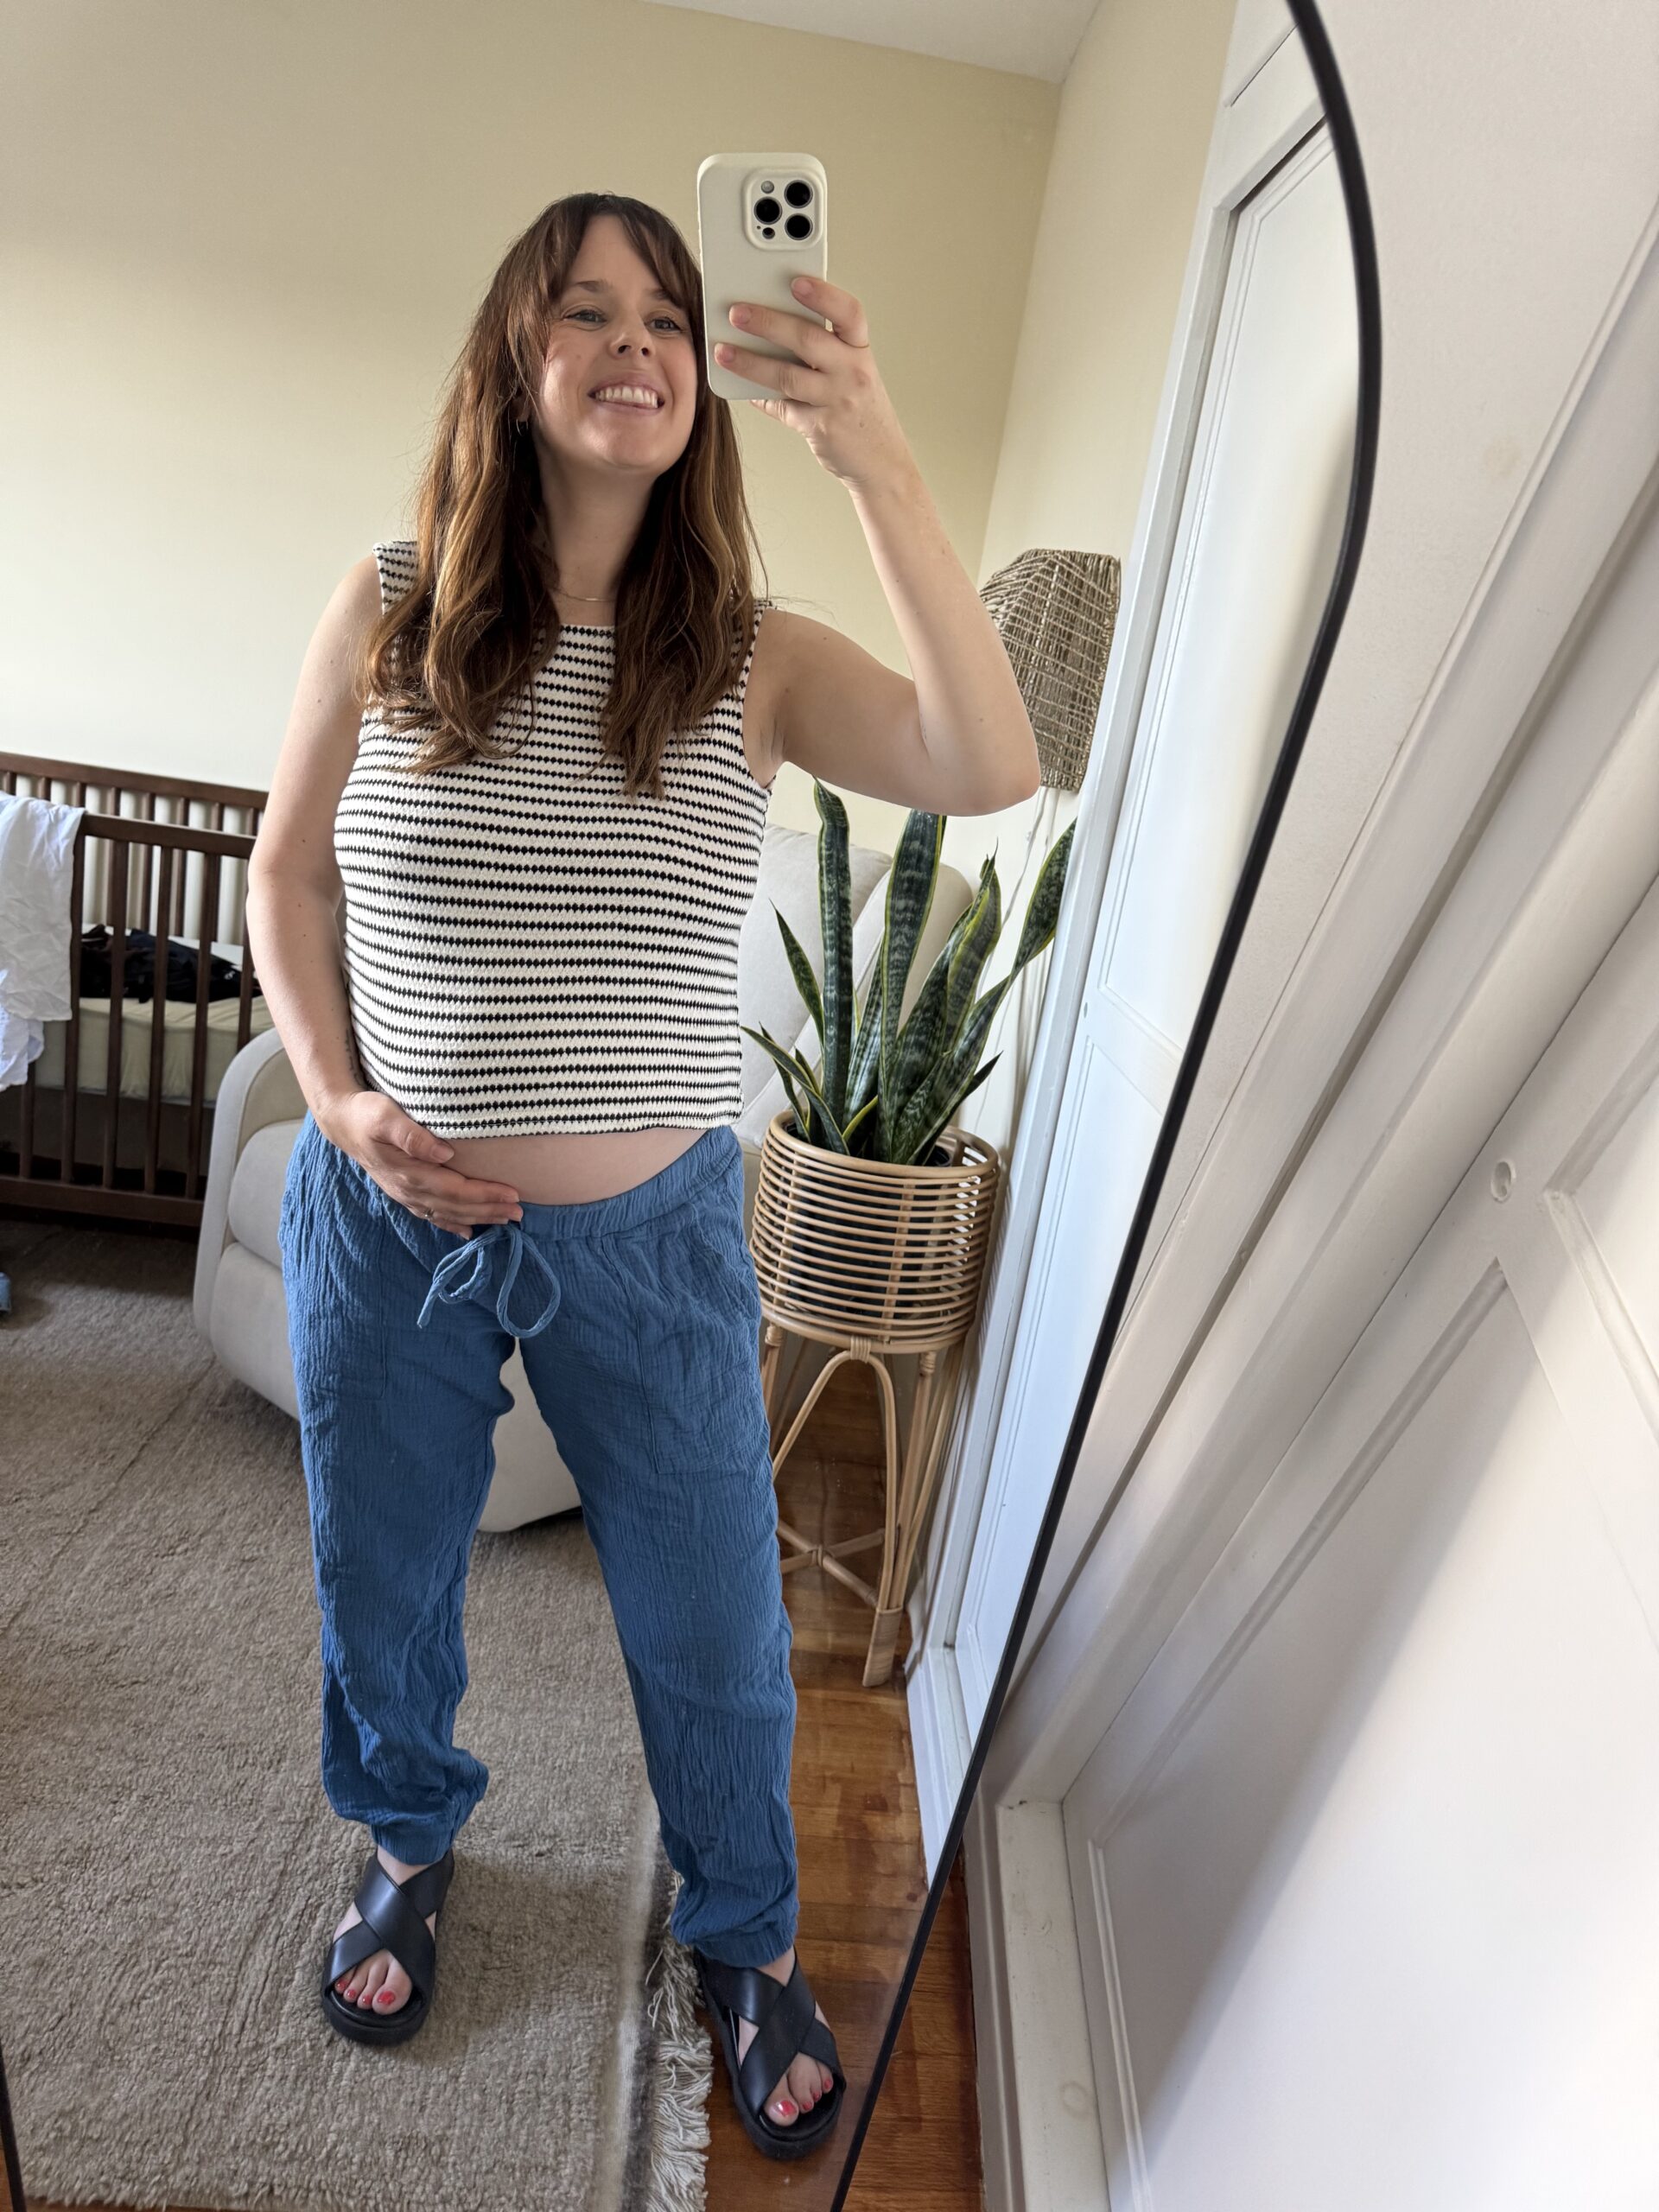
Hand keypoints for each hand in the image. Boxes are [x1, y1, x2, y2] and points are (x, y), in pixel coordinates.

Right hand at [316, 1089, 523, 1238]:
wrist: (343, 1123)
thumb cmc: (367, 1113)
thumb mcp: (385, 1116)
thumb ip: (412, 1135)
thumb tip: (444, 1153)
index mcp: (409, 1173)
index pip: (456, 1190)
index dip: (485, 1195)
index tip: (513, 1194)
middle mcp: (409, 1190)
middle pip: (456, 1206)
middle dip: (489, 1210)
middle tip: (520, 1212)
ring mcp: (405, 1195)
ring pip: (447, 1213)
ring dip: (478, 1218)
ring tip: (506, 1220)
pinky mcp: (404, 1193)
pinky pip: (432, 1215)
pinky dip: (452, 1224)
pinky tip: (467, 1231)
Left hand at [714, 275, 913, 491]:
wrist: (882, 461)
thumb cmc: (860, 411)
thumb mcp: (850, 375)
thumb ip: (819, 355)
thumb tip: (769, 334)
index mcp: (860, 350)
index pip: (849, 313)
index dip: (824, 295)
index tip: (796, 281)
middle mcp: (853, 372)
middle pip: (808, 339)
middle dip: (768, 323)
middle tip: (736, 312)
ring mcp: (838, 401)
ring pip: (788, 376)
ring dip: (751, 362)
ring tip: (723, 352)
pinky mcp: (821, 427)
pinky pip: (782, 408)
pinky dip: (758, 397)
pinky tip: (739, 388)